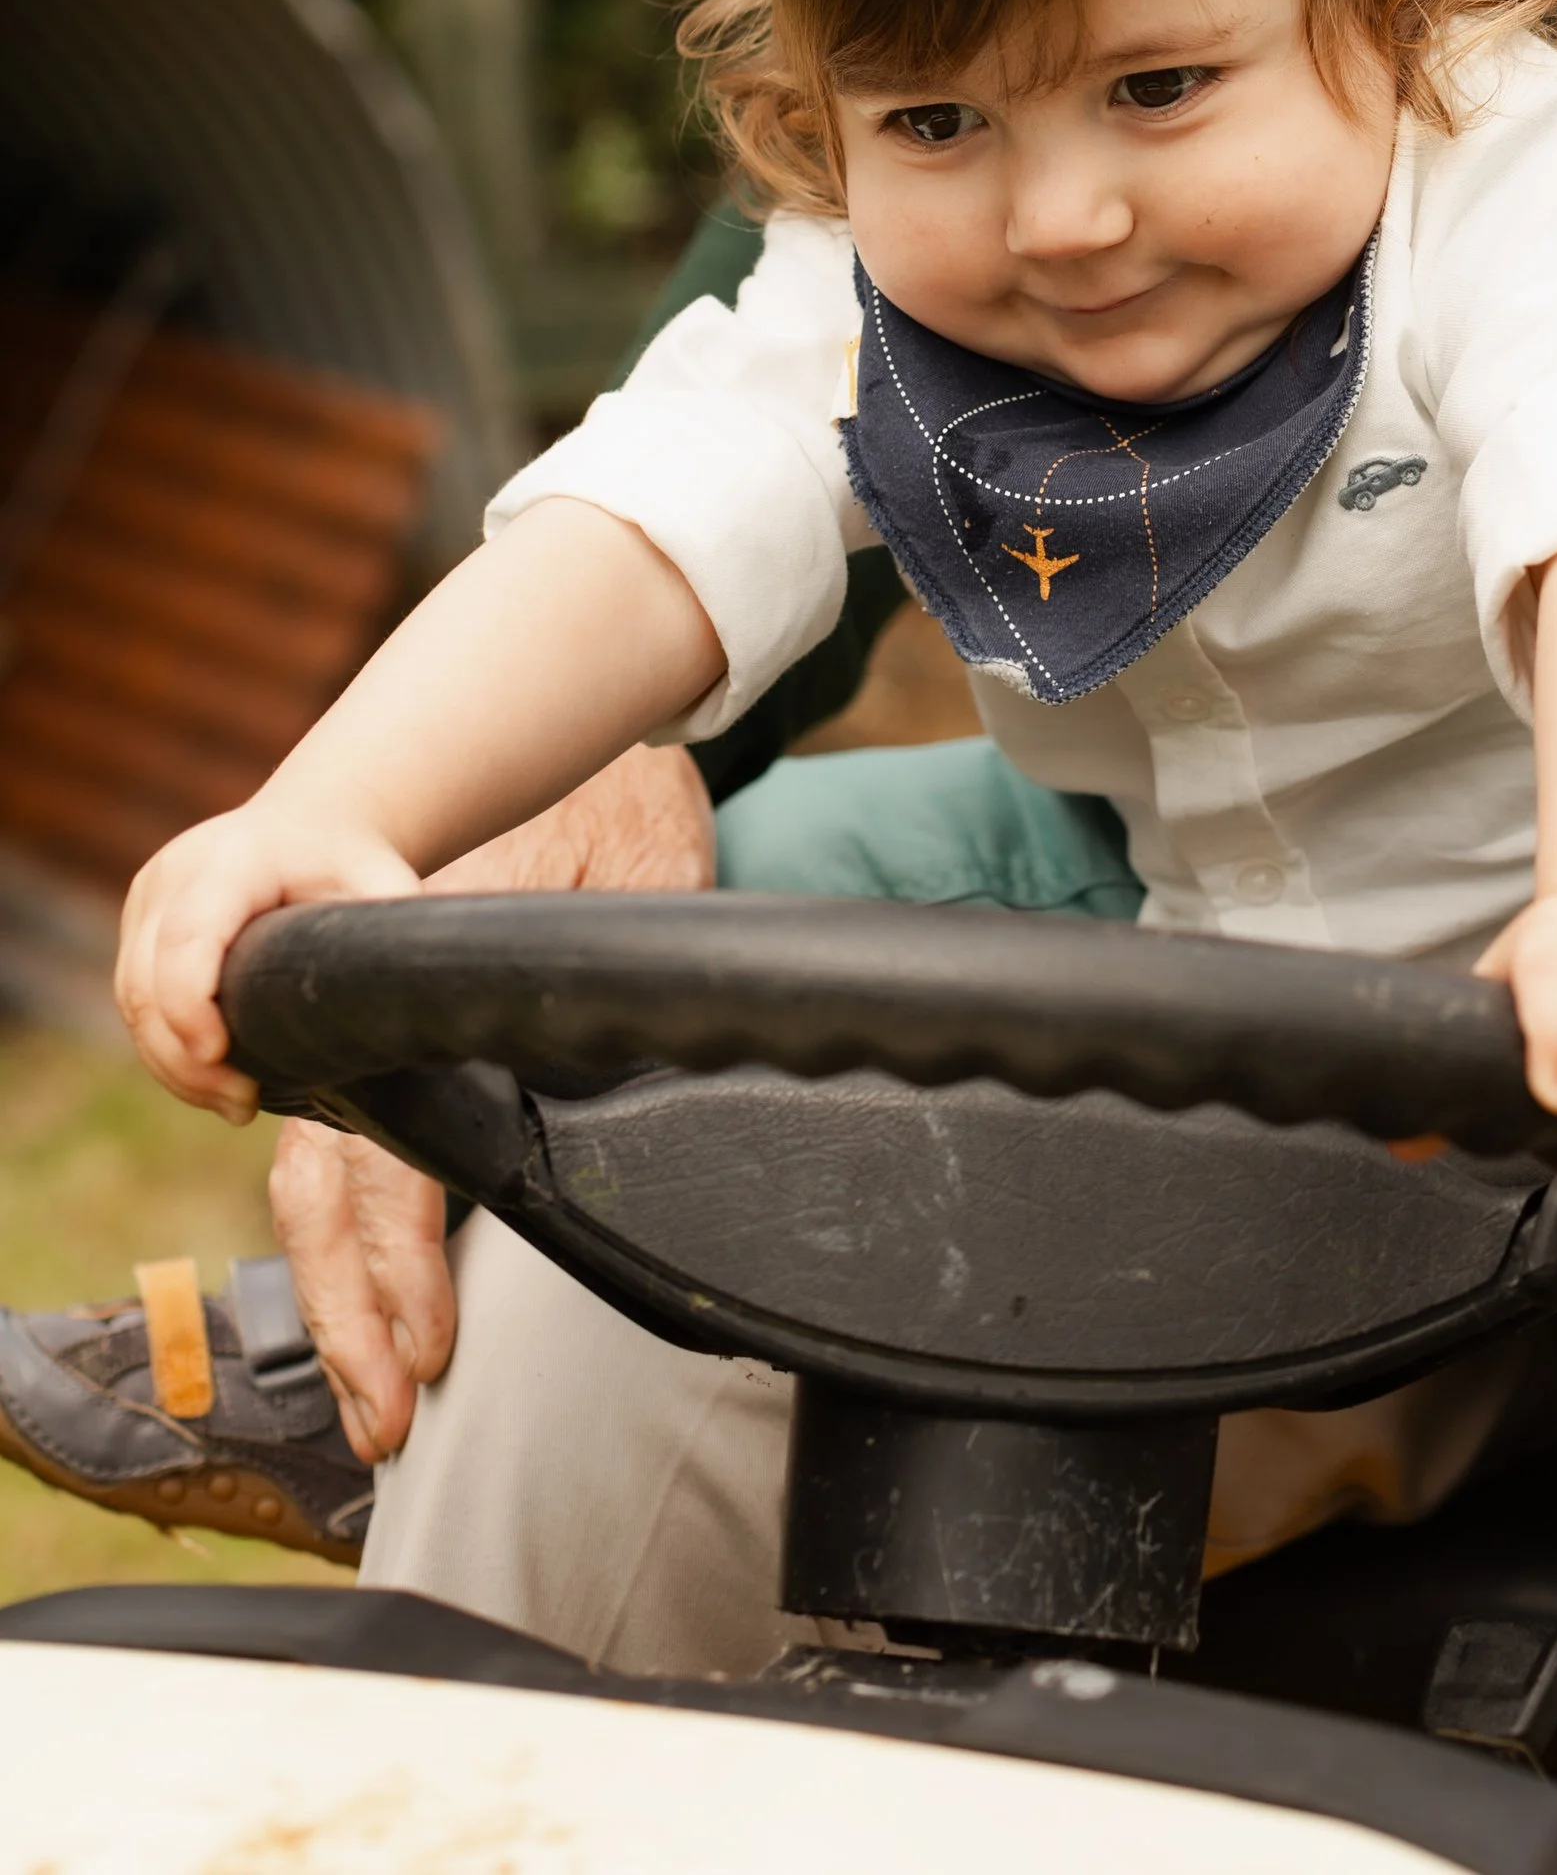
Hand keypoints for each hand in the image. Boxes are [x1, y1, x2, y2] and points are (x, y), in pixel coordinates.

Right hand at [118, 800, 418, 1120]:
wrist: (308, 825)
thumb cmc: (348, 861)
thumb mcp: (378, 879)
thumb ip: (387, 924)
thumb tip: (405, 994)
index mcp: (230, 859)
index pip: (188, 935)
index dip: (190, 1002)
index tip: (219, 1057)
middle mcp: (173, 875)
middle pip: (147, 981)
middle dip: (184, 1058)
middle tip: (242, 1105)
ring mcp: (146, 901)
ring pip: (133, 1001)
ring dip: (174, 1064)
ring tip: (234, 1104)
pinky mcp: (137, 928)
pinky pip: (134, 1001)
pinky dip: (165, 1048)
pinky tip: (211, 1082)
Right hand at [270, 743, 716, 1457]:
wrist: (588, 735)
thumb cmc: (629, 817)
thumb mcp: (643, 895)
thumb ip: (614, 989)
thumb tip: (620, 1096)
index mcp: (429, 976)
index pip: (392, 1147)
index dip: (402, 1254)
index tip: (431, 1346)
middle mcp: (378, 1004)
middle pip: (328, 1181)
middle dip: (351, 1311)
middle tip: (386, 1417)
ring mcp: (370, 1019)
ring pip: (317, 1177)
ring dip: (341, 1296)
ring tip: (373, 1401)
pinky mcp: (387, 1033)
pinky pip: (340, 1149)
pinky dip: (345, 1239)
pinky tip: (366, 1311)